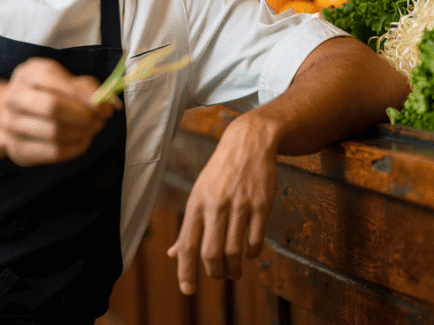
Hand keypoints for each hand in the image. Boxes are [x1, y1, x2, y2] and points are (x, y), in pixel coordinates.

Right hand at [2, 57, 113, 165]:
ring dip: (82, 133)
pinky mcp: (17, 148)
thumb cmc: (49, 94)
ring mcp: (12, 124)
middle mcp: (14, 97)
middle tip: (99, 119)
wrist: (18, 114)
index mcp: (28, 73)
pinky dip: (75, 148)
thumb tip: (107, 104)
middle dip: (82, 115)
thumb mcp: (66, 81)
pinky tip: (83, 141)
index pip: (53, 79)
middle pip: (51, 107)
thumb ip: (87, 88)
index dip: (81, 93)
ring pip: (54, 132)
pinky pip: (53, 152)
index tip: (102, 104)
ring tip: (93, 129)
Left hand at [167, 115, 277, 293]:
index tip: (187, 290)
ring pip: (234, 251)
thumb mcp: (198, 193)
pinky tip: (249, 253)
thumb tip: (173, 254)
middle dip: (215, 273)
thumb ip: (188, 226)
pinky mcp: (261, 205)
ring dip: (234, 269)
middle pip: (211, 253)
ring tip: (235, 272)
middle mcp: (215, 205)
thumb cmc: (220, 172)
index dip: (186, 271)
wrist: (248, 143)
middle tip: (219, 277)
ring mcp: (239, 205)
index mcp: (196, 203)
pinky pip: (255, 239)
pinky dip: (252, 253)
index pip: (187, 245)